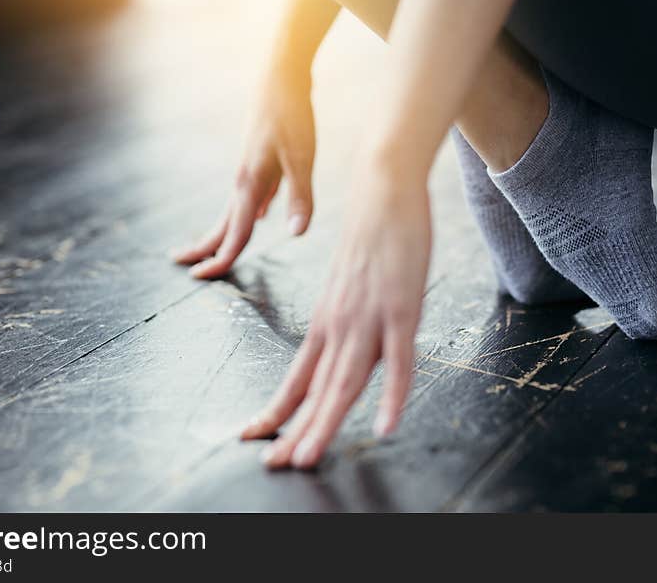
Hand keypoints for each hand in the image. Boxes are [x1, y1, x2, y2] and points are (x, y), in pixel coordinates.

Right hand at [173, 65, 315, 277]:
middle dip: (205, 250)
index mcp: (250, 185)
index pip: (235, 233)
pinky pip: (250, 197)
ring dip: (222, 233)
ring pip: (235, 211)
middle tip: (187, 270)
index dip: (221, 260)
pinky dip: (247, 212)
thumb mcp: (302, 156)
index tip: (201, 280)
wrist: (282, 75)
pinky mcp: (259, 161)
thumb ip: (301, 196)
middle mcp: (244, 181)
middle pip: (224, 226)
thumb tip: (295, 234)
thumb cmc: (292, 114)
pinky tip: (260, 214)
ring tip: (210, 248)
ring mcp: (250, 170)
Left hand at [240, 164, 430, 468]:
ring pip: (346, 381)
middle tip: (275, 467)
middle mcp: (339, 325)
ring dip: (327, 424)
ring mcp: (369, 318)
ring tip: (310, 458)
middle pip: (316, 389)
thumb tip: (346, 349)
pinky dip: (393, 396)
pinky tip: (386, 425)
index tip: (255, 438)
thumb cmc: (370, 238)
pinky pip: (399, 361)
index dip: (277, 412)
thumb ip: (347, 321)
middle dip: (296, 431)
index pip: (296, 378)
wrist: (382, 191)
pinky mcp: (401, 309)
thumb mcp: (349, 287)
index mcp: (325, 322)